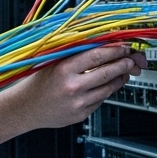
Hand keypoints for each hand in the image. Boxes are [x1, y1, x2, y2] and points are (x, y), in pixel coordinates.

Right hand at [7, 44, 145, 130]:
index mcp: (64, 69)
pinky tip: (106, 85)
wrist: (26, 108)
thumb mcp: (53, 62)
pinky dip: (106, 91)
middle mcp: (72, 87)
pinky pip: (101, 100)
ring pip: (108, 88)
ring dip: (120, 79)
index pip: (97, 56)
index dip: (114, 51)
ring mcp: (78, 103)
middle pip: (107, 73)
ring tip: (123, 72)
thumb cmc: (38, 82)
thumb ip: (75, 53)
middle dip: (123, 65)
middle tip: (130, 60)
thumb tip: (99, 43)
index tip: (123, 48)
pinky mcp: (81, 114)